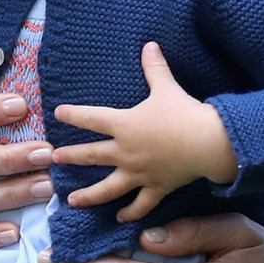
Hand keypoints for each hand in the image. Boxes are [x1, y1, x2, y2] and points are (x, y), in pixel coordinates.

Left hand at [55, 42, 237, 220]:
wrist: (209, 142)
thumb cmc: (185, 113)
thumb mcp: (167, 87)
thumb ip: (155, 67)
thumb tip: (149, 44)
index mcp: (124, 125)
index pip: (91, 119)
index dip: (73, 115)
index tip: (57, 114)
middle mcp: (126, 152)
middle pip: (91, 156)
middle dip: (70, 158)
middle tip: (53, 160)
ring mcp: (139, 173)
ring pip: (108, 188)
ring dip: (89, 196)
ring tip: (72, 201)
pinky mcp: (157, 188)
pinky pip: (141, 204)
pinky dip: (130, 212)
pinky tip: (119, 218)